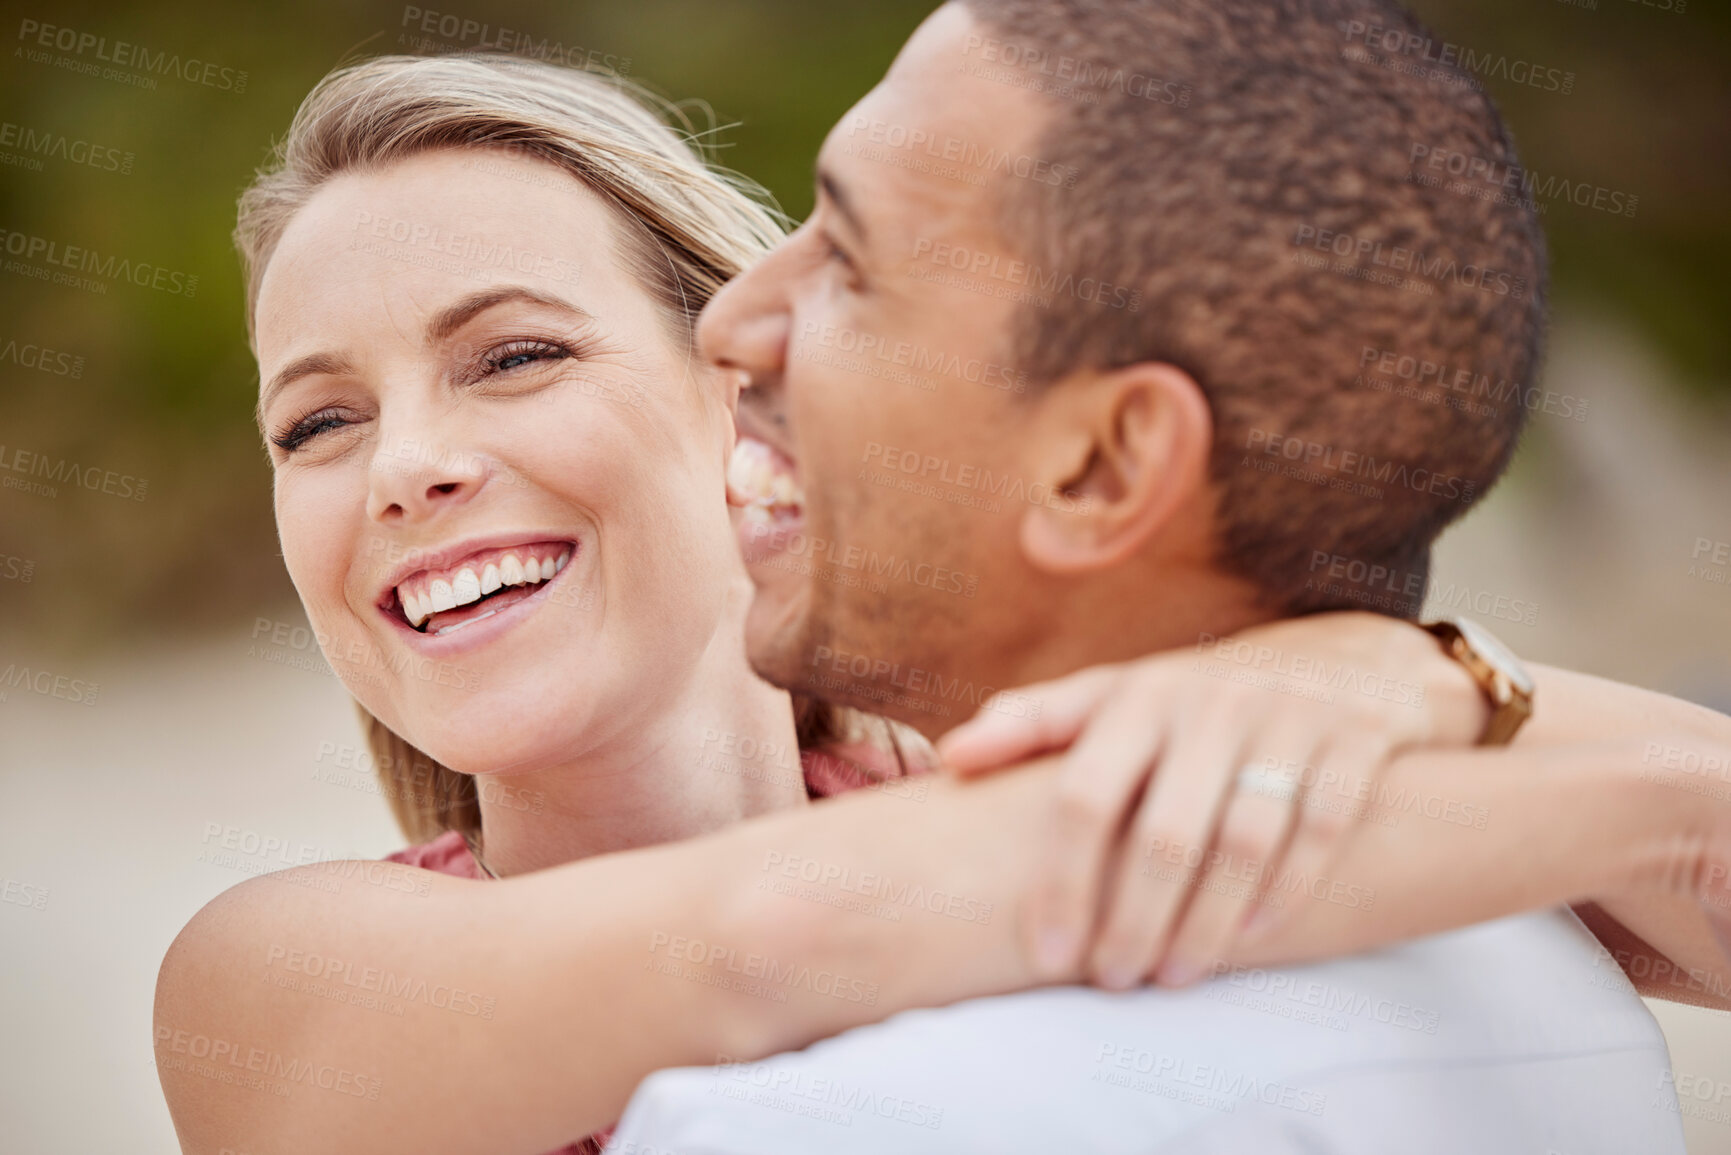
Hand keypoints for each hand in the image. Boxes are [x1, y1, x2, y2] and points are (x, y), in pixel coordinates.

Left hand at [936, 612, 1486, 988]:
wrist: (1337, 662)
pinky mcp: (1352, 740)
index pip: (1083, 797)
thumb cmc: (1192, 702)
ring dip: (1206, 923)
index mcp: (1136, 695)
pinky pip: (1319, 827)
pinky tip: (1252, 937)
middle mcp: (1208, 701)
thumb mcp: (1114, 697)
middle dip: (1133, 922)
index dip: (1061, 883)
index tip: (1047, 954)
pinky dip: (1287, 889)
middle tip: (1113, 981)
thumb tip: (949, 759)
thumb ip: (1033, 724)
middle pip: (1163, 835)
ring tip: (1174, 976)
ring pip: (1243, 841)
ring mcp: (1285, 717)